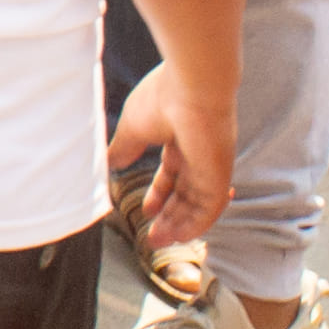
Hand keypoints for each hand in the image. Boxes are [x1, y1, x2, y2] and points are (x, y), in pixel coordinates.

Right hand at [107, 60, 234, 250]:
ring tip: (159, 241)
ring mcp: (211, 167)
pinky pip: (210, 208)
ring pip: (197, 206)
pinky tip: (179, 236)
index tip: (147, 210)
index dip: (160, 194)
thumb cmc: (162, 98)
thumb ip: (124, 148)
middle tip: (153, 237)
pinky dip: (195, 224)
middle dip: (169, 217)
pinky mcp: (219, 176)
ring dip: (179, 226)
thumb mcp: (133, 127)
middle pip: (186, 195)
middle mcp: (198, 157)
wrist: (193, 87)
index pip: (173, 175)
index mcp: (180, 140)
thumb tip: (109, 163)